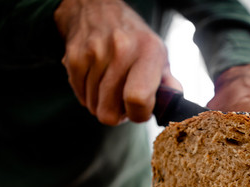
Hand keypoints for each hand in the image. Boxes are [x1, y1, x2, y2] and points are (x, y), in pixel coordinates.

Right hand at [54, 0, 181, 124]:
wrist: (98, 9)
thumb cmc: (135, 39)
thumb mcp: (159, 55)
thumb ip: (169, 85)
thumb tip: (175, 108)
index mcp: (149, 51)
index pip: (138, 99)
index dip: (138, 114)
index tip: (139, 109)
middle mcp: (121, 49)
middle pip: (109, 112)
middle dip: (117, 113)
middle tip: (123, 98)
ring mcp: (95, 52)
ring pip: (93, 106)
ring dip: (102, 102)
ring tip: (111, 83)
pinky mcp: (74, 57)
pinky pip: (80, 96)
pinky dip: (88, 93)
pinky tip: (97, 78)